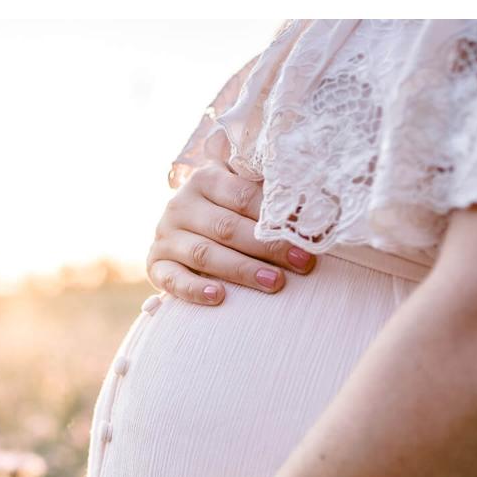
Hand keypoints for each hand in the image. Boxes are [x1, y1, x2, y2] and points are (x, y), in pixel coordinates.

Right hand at [147, 134, 315, 305]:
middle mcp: (180, 205)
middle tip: (302, 263)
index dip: (277, 216)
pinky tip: (219, 297)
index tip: (308, 235)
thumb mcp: (241, 193)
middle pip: (228, 227)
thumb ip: (268, 192)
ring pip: (206, 254)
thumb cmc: (225, 212)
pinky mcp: (155, 265)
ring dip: (243, 270)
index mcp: (205, 179)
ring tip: (275, 283)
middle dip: (268, 247)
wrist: (181, 231)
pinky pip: (173, 280)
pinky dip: (195, 289)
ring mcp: (165, 236)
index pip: (243, 196)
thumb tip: (322, 200)